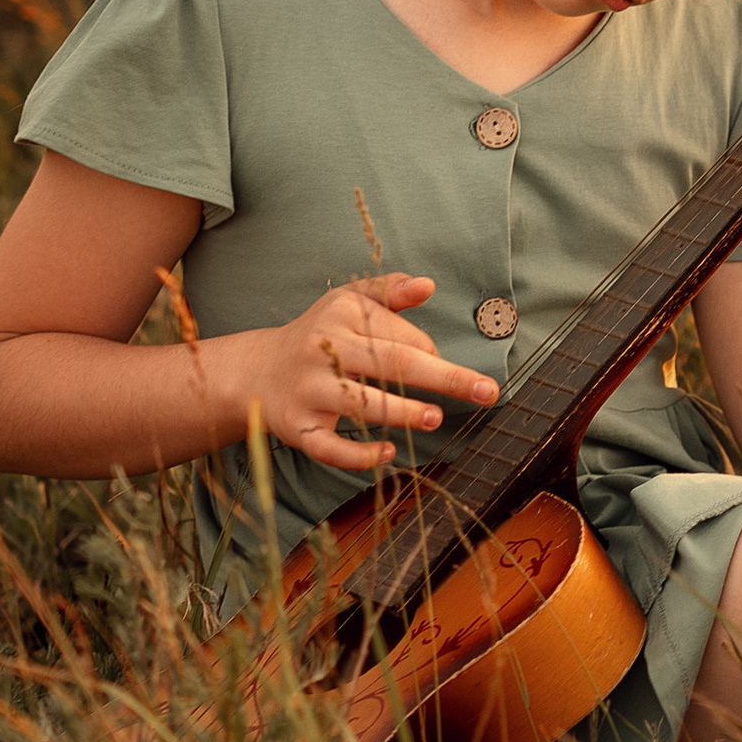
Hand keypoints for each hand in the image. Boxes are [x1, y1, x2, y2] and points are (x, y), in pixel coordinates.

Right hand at [241, 273, 498, 473]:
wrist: (256, 370)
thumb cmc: (319, 333)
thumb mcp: (349, 301)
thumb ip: (390, 290)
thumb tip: (429, 285)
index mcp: (342, 317)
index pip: (400, 336)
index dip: (431, 352)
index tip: (441, 364)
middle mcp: (324, 352)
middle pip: (391, 364)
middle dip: (443, 378)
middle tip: (485, 391)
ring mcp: (309, 391)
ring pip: (362, 404)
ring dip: (403, 412)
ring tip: (436, 418)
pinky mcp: (297, 427)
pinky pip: (327, 447)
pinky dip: (357, 455)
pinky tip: (387, 454)